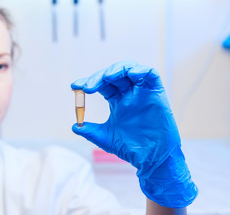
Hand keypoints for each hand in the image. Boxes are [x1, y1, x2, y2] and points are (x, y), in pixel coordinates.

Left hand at [71, 61, 197, 207]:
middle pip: (113, 75)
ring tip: (106, 77)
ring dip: (117, 69)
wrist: (151, 159)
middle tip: (88, 87)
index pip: (101, 85)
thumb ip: (90, 131)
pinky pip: (151, 74)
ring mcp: (142, 93)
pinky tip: (130, 74)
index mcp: (116, 101)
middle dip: (98, 77)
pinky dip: (140, 70)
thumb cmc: (130, 148)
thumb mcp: (105, 138)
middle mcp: (129, 94)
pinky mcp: (156, 93)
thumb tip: (74, 127)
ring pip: (130, 69)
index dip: (88, 82)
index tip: (75, 86)